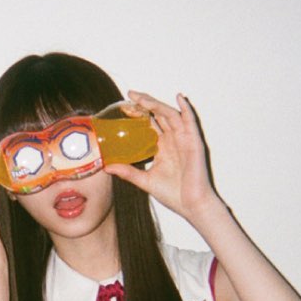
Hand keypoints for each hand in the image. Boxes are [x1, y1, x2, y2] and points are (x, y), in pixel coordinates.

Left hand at [104, 91, 220, 221]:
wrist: (190, 205)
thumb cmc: (173, 194)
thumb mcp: (144, 180)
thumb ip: (127, 172)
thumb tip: (106, 167)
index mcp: (162, 147)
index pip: (149, 124)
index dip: (138, 113)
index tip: (124, 106)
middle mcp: (173, 140)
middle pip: (158, 115)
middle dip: (145, 103)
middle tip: (130, 95)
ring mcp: (184, 140)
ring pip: (170, 115)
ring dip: (157, 105)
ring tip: (142, 99)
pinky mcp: (194, 143)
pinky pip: (190, 122)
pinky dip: (186, 109)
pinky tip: (180, 98)